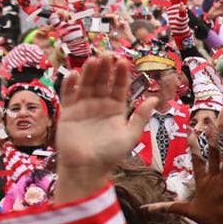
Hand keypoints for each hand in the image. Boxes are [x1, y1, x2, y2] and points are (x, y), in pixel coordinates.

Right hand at [55, 57, 154, 202]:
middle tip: (107, 54)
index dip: (121, 74)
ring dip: (89, 72)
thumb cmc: (110, 154)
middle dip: (105, 68)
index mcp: (116, 108)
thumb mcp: (130, 135)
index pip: (119, 86)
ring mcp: (83, 106)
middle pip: (103, 81)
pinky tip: (73, 73)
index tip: (124, 61)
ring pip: (86, 84)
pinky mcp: (67, 112)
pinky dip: (69, 84)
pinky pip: (68, 95)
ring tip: (93, 60)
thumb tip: (154, 97)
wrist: (87, 169)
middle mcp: (100, 104)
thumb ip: (140, 116)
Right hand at [146, 125, 222, 223]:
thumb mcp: (185, 211)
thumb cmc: (209, 219)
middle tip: (209, 121)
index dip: (193, 145)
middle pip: (212, 152)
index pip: (196, 159)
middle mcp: (214, 177)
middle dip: (211, 135)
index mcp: (202, 181)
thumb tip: (144, 209)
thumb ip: (166, 207)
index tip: (191, 131)